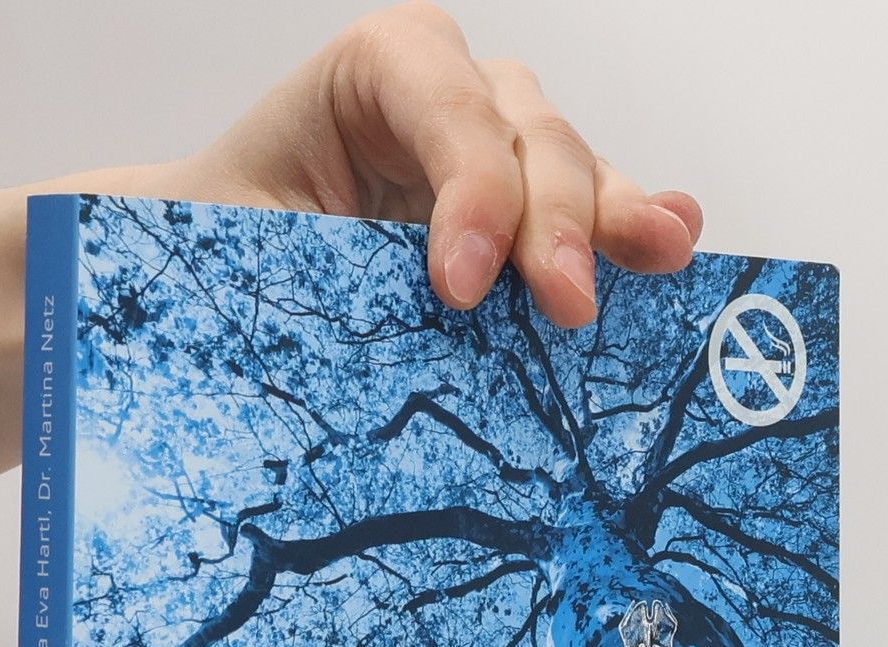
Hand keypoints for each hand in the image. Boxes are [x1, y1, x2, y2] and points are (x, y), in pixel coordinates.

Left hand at [118, 2, 703, 327]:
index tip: (460, 287)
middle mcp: (448, 92)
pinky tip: (675, 243)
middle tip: (565, 305)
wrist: (212, 269)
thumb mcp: (248, 247)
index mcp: (373, 71)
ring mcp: (498, 147)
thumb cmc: (223, 247)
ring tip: (657, 258)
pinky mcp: (524, 214)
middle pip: (525, 132)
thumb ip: (317, 265)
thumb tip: (390, 334)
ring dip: (612, 219)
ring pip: (570, 166)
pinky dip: (630, 228)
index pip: (444, 103)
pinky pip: (590, 211)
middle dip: (552, 219)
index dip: (470, 190)